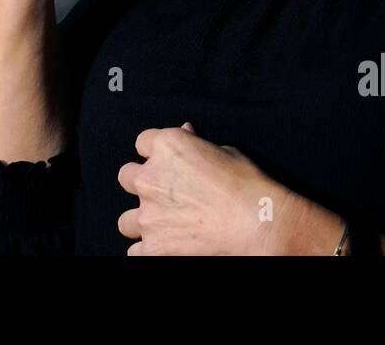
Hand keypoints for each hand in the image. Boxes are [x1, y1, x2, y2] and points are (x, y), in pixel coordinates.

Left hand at [116, 123, 303, 255]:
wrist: (259, 223)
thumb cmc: (247, 184)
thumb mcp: (224, 151)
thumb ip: (195, 144)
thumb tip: (185, 132)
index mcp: (166, 146)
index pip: (143, 142)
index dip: (155, 153)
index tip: (167, 163)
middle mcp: (149, 177)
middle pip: (127, 176)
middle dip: (142, 184)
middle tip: (164, 194)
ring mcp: (148, 215)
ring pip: (125, 220)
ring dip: (142, 221)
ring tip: (164, 226)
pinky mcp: (153, 247)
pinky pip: (135, 251)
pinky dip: (148, 250)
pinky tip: (167, 246)